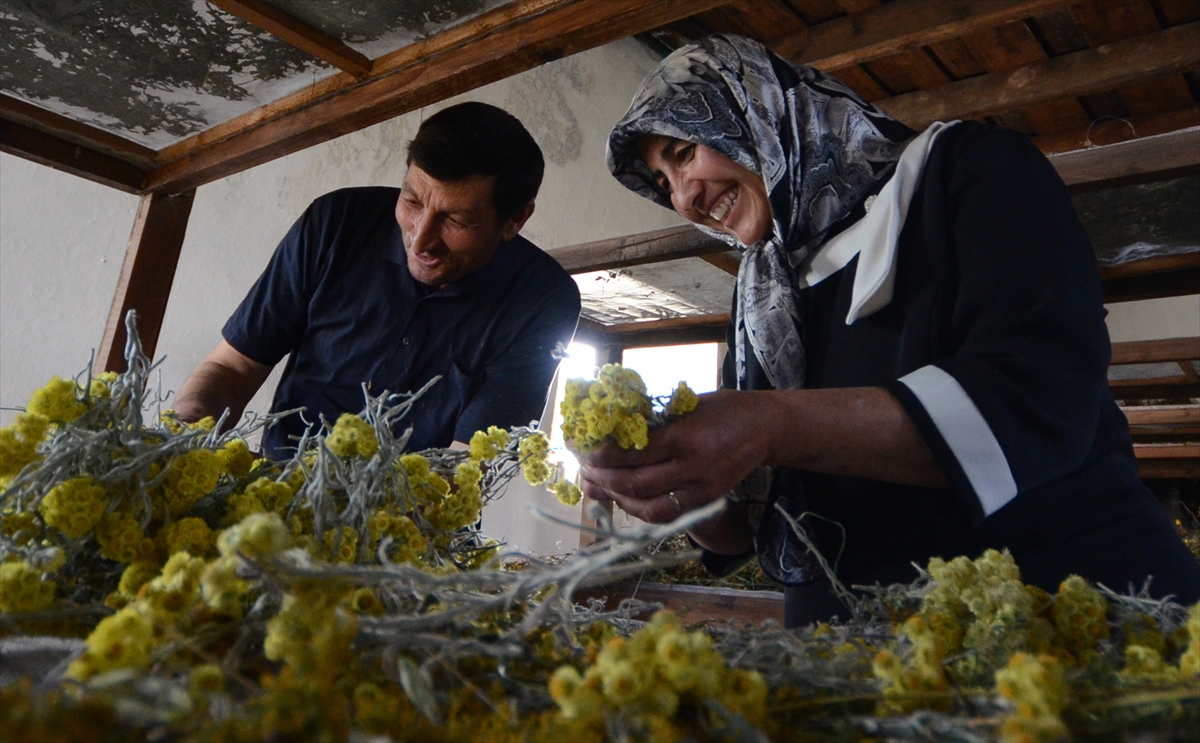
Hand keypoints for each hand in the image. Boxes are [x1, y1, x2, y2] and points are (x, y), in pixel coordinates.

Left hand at [577, 390, 771, 523]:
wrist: (765, 428)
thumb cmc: (722, 409)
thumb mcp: (685, 406)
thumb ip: (652, 423)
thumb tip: (610, 437)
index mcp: (684, 437)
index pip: (632, 453)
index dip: (602, 455)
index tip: (582, 449)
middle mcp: (691, 468)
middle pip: (635, 484)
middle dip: (603, 479)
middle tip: (584, 470)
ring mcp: (700, 490)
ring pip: (648, 508)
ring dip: (617, 499)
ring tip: (597, 487)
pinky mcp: (706, 502)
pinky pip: (665, 514)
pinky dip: (639, 510)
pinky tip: (623, 498)